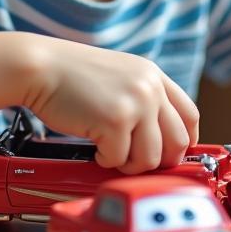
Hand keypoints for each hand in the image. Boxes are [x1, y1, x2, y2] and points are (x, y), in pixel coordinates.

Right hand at [18, 35, 199, 173]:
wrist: (40, 67)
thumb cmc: (72, 77)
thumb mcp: (120, 77)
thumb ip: (144, 100)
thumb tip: (161, 143)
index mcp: (154, 76)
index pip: (190, 117)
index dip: (183, 143)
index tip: (167, 155)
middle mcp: (150, 87)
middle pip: (178, 142)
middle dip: (157, 162)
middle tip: (133, 161)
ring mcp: (135, 103)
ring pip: (151, 158)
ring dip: (128, 164)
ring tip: (109, 150)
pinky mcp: (115, 120)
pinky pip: (119, 159)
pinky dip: (104, 160)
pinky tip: (93, 146)